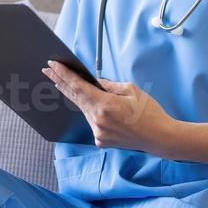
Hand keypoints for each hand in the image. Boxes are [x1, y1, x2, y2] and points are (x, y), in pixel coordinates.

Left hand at [41, 59, 177, 152]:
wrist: (159, 137)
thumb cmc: (149, 112)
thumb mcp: (131, 90)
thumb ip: (108, 85)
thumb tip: (94, 82)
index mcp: (105, 105)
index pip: (77, 87)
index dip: (63, 75)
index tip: (52, 66)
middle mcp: (97, 120)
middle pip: (74, 98)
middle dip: (60, 82)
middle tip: (48, 71)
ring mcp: (98, 132)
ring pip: (85, 110)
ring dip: (82, 99)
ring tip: (78, 87)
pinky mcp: (100, 141)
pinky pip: (93, 122)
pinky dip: (95, 113)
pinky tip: (106, 112)